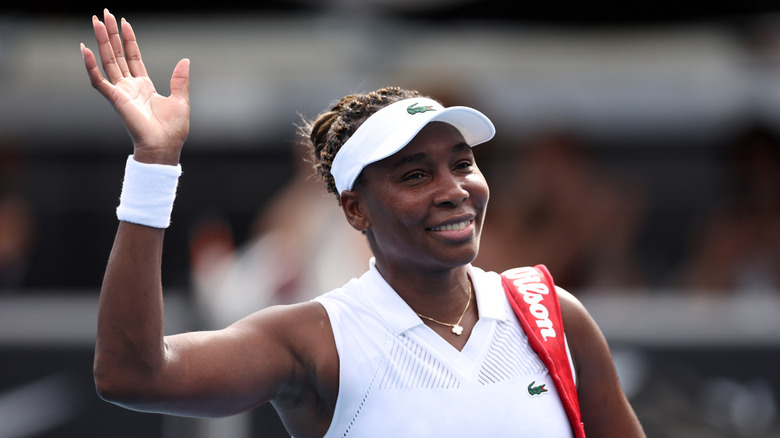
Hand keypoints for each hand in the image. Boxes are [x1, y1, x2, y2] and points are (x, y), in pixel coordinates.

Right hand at [81, 9, 189, 164]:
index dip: (128, 40)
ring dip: (101, 42)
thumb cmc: (173, 129)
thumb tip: (185, 60)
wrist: (164, 146)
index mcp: (144, 86)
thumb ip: (180, 79)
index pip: (133, 57)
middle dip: (111, 34)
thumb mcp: (181, 99)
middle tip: (103, 13)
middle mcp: (130, 86)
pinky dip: (91, 66)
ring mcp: (121, 92)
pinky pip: (98, 80)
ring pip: (108, 61)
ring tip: (96, 21)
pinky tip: (86, 50)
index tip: (124, 22)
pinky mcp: (115, 99)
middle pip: (117, 54)